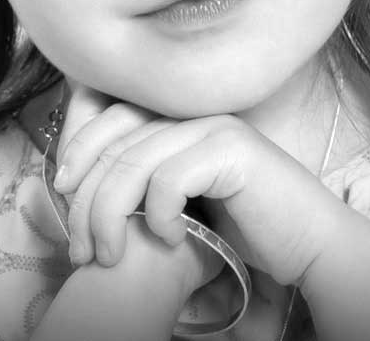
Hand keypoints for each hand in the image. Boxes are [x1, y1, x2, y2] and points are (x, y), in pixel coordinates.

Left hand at [55, 87, 349, 287]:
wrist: (307, 241)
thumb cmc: (242, 226)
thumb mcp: (179, 201)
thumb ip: (142, 182)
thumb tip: (78, 191)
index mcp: (176, 118)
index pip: (108, 115)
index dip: (77, 148)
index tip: (62, 193)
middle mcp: (190, 114)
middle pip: (113, 141)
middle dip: (85, 196)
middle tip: (81, 247)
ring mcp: (211, 127)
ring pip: (133, 162)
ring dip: (110, 216)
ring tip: (112, 256)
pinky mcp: (231, 149)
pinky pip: (169, 178)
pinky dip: (159, 215)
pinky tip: (173, 239)